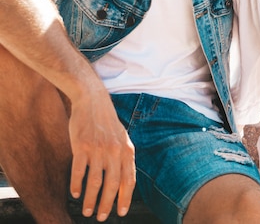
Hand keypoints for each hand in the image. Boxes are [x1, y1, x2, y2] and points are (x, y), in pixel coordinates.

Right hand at [68, 88, 135, 220]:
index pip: (129, 180)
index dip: (125, 198)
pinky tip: (75, 194)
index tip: (121, 212)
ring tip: (88, 211)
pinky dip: (76, 185)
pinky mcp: (82, 146)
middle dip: (107, 204)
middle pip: (112, 185)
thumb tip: (124, 182)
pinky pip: (79, 171)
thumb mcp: (122, 139)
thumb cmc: (107, 123)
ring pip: (95, 182)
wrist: (93, 101)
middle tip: (102, 217)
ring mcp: (98, 149)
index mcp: (127, 150)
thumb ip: (124, 158)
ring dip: (91, 200)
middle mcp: (115, 151)